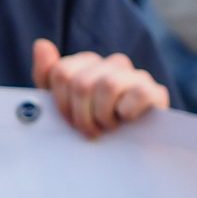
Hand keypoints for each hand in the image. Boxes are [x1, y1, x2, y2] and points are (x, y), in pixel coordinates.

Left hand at [32, 38, 170, 139]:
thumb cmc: (96, 126)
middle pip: (81, 83)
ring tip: (109, 128)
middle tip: (90, 131)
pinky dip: (128, 112)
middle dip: (81, 116)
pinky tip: (128, 120)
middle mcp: (113, 64)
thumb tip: (41, 44)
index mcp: (89, 64)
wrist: (134, 153)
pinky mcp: (156, 92)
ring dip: (103, 116)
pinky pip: (137, 94)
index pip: (61, 72)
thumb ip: (48, 76)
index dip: (61, 103)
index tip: (69, 121)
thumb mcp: (65, 105)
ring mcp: (136, 76)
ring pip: (108, 86)